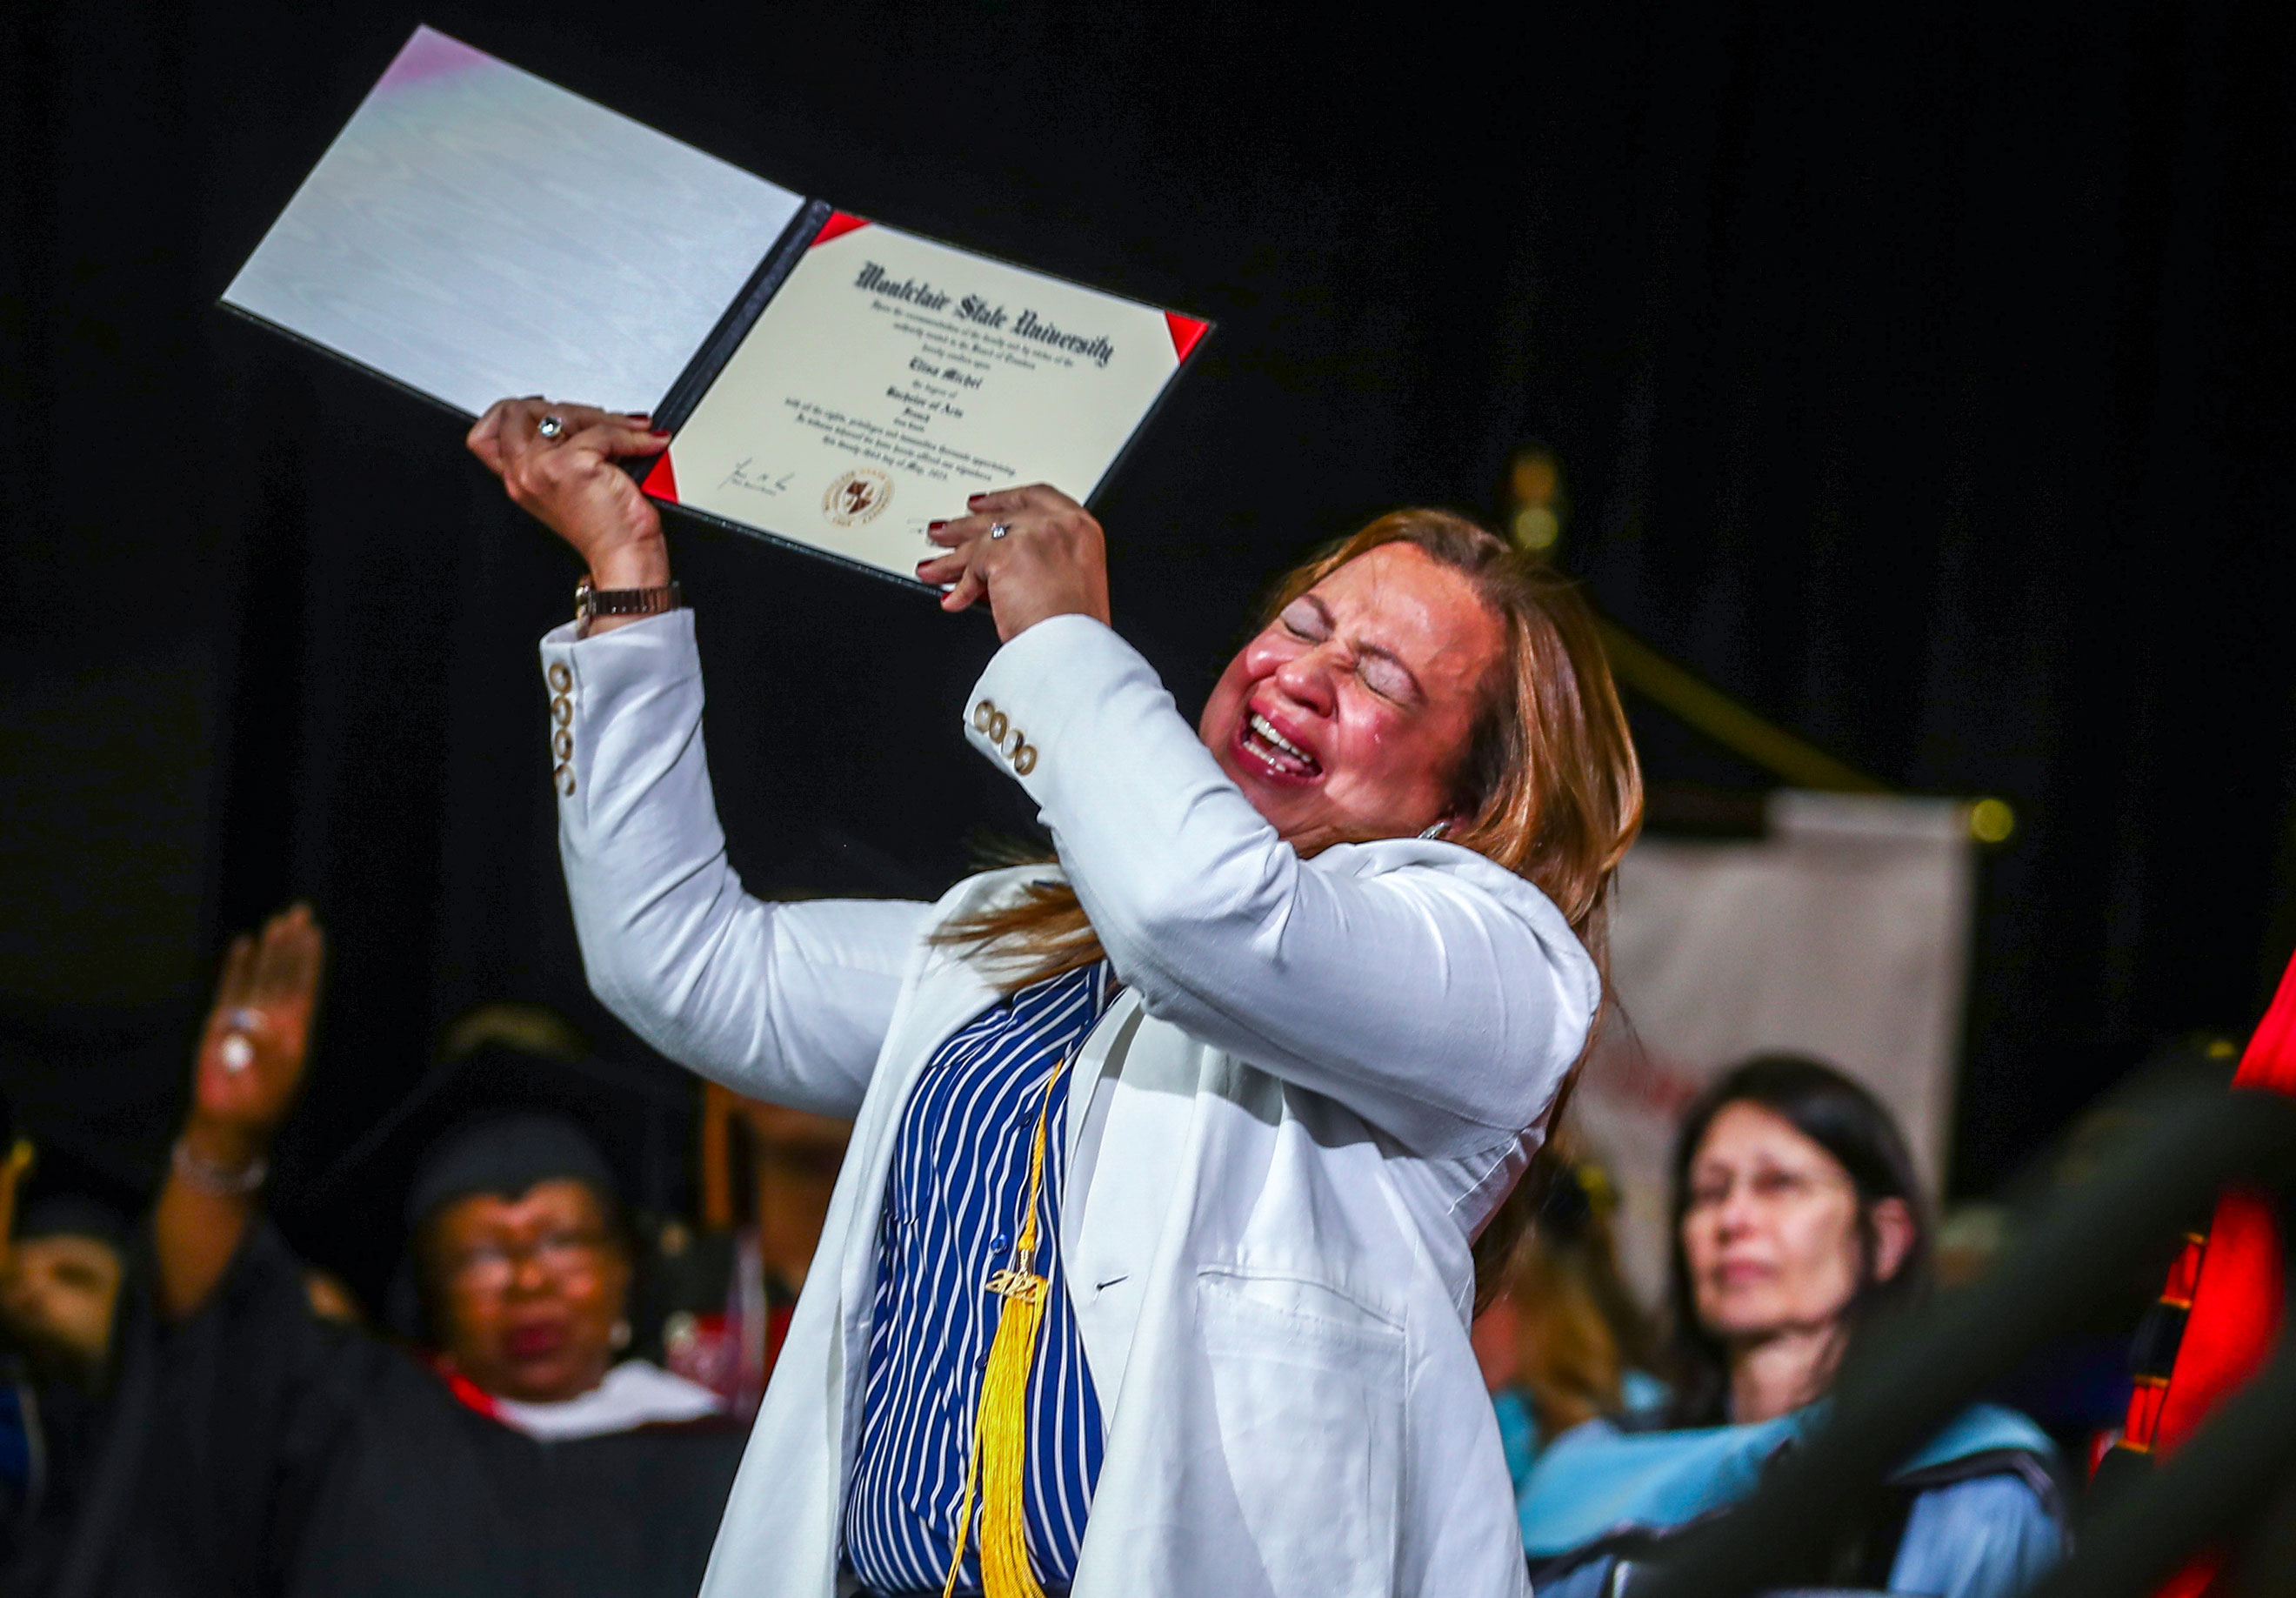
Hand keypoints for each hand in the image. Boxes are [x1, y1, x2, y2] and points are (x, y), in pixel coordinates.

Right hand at [184, 904, 325, 1171]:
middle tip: (299, 913)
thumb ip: (272, 1048)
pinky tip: (244, 946)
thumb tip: (262, 1023)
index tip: (314, 931)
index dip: (309, 957)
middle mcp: (274, 1015)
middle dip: (291, 943)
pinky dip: (236, 968)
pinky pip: (231, 988)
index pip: (304, 983)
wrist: (231, 1119)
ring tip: (277, 923)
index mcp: (296, 1026)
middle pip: (284, 971)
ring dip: (268, 950)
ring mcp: (247, 1015)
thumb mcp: (279, 1074)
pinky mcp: (221, 1021)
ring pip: (259, 975)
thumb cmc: (263, 1099)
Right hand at [466, 399, 673, 593]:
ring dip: (604, 416)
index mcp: (518, 479)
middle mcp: (522, 473)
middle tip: (602, 423)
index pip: (486, 432)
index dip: (518, 412)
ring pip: (562, 412)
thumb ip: (557, 452)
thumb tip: (579, 415)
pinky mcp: (572, 465)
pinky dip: (633, 433)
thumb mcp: (569, 486)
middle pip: (518, 410)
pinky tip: (647, 441)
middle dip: (565, 408)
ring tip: (631, 431)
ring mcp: (542, 467)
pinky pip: (604, 430)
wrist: (625, 557)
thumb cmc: (608, 530)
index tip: (553, 411)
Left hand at [916, 485, 1110, 642]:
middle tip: (947, 530)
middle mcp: (1058, 523)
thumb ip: (1044, 562)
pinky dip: (958, 587)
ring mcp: (1031, 534)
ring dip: (952, 557)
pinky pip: (971, 566)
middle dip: (967, 526)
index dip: (1005, 499)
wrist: (1072, 647)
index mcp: (1081, 527)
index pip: (1038, 497)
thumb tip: (1001, 571)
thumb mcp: (1073, 581)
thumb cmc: (1078, 627)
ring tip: (932, 567)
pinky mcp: (1004, 553)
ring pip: (981, 539)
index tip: (985, 505)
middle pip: (1002, 516)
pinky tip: (951, 598)